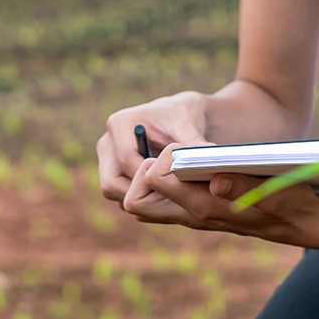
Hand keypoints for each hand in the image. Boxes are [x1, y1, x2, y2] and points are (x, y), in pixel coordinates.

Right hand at [97, 91, 213, 204]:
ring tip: (167, 199)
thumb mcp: (190, 127)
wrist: (179, 118)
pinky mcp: (112, 172)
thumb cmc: (183, 117)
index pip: (127, 161)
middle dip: (139, 195)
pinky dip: (138, 198)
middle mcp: (107, 142)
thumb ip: (195, 145)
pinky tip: (162, 196)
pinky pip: (119, 194)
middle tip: (168, 201)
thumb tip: (211, 160)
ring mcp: (107, 159)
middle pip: (112, 182)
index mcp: (120, 124)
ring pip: (113, 191)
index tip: (174, 189)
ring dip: (137, 199)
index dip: (150, 179)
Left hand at [123, 144, 318, 247]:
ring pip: (147, 204)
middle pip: (137, 201)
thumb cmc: (296, 202)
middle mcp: (193, 216)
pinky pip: (164, 202)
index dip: (159, 157)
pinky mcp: (202, 210)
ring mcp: (195, 216)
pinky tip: (186, 164)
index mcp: (206, 207)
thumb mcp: (277, 190)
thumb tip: (215, 180)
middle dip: (138, 175)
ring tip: (172, 156)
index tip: (179, 143)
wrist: (310, 224)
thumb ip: (243, 186)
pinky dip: (164, 183)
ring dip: (149, 179)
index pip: (155, 181)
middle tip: (162, 149)